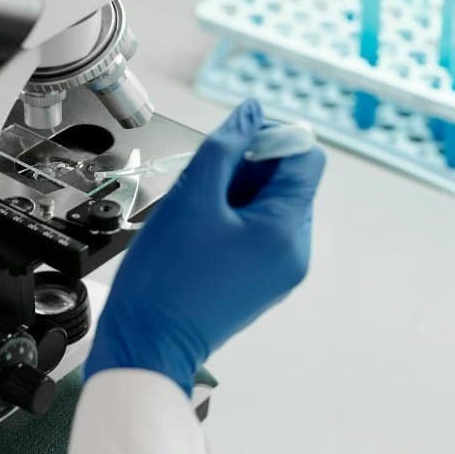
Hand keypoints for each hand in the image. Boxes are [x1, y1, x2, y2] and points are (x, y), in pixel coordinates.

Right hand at [83, 100, 326, 392]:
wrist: (148, 342)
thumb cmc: (166, 275)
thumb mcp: (193, 195)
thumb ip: (226, 145)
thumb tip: (253, 111)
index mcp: (287, 229)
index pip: (305, 156)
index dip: (270, 137)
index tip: (229, 145)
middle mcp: (294, 251)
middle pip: (287, 180)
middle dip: (246, 167)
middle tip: (202, 182)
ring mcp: (280, 271)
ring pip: (268, 205)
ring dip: (235, 193)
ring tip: (194, 212)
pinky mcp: (260, 282)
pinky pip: (257, 233)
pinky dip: (231, 219)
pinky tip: (196, 232)